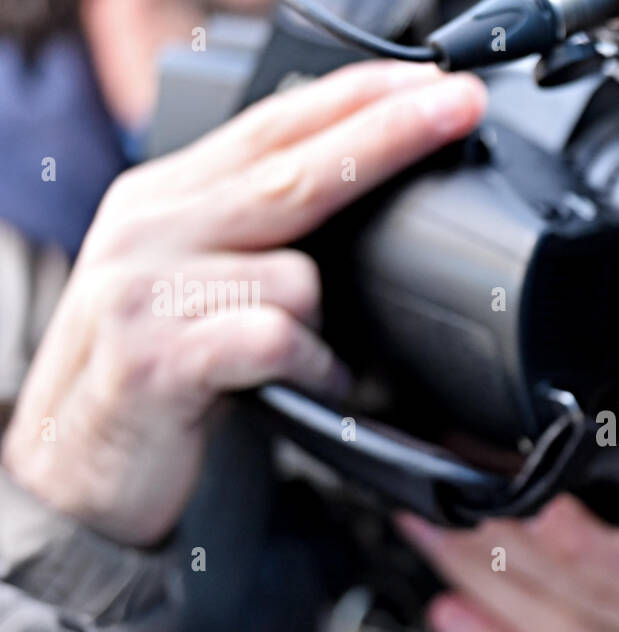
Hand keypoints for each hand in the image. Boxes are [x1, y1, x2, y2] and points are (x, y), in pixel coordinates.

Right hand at [1, 61, 485, 545]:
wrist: (77, 474)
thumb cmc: (160, 378)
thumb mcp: (198, 284)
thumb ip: (257, 236)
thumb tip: (358, 197)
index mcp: (165, 200)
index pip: (270, 128)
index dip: (355, 100)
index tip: (431, 87)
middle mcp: (149, 229)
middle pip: (292, 170)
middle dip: (387, 135)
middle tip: (457, 107)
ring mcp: (145, 290)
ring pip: (298, 275)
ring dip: (328, 328)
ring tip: (312, 365)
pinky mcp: (157, 358)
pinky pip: (278, 342)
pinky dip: (315, 370)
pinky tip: (312, 387)